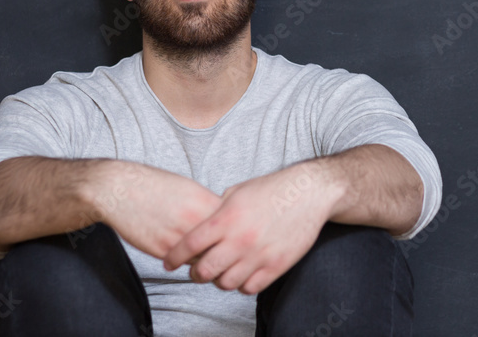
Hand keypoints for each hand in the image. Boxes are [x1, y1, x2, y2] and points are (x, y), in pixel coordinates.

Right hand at [90, 161, 221, 258]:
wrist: (120, 189)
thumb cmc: (155, 186)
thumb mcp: (189, 188)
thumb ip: (208, 205)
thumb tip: (225, 219)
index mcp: (204, 202)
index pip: (232, 225)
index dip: (232, 232)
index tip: (229, 234)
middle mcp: (194, 220)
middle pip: (221, 245)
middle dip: (221, 249)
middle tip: (218, 250)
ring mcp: (178, 236)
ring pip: (203, 257)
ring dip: (204, 257)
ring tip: (199, 251)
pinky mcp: (162, 250)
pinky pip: (182, 262)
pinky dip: (185, 260)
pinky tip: (181, 251)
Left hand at [162, 161, 340, 294]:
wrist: (308, 193)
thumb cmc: (272, 189)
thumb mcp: (238, 192)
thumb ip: (216, 210)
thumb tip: (199, 224)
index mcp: (226, 218)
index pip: (189, 245)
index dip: (173, 257)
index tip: (168, 262)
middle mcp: (240, 239)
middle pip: (204, 271)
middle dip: (195, 273)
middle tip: (197, 270)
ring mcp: (259, 254)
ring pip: (226, 284)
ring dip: (220, 280)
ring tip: (222, 272)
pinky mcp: (277, 266)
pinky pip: (250, 288)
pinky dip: (242, 284)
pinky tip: (243, 273)